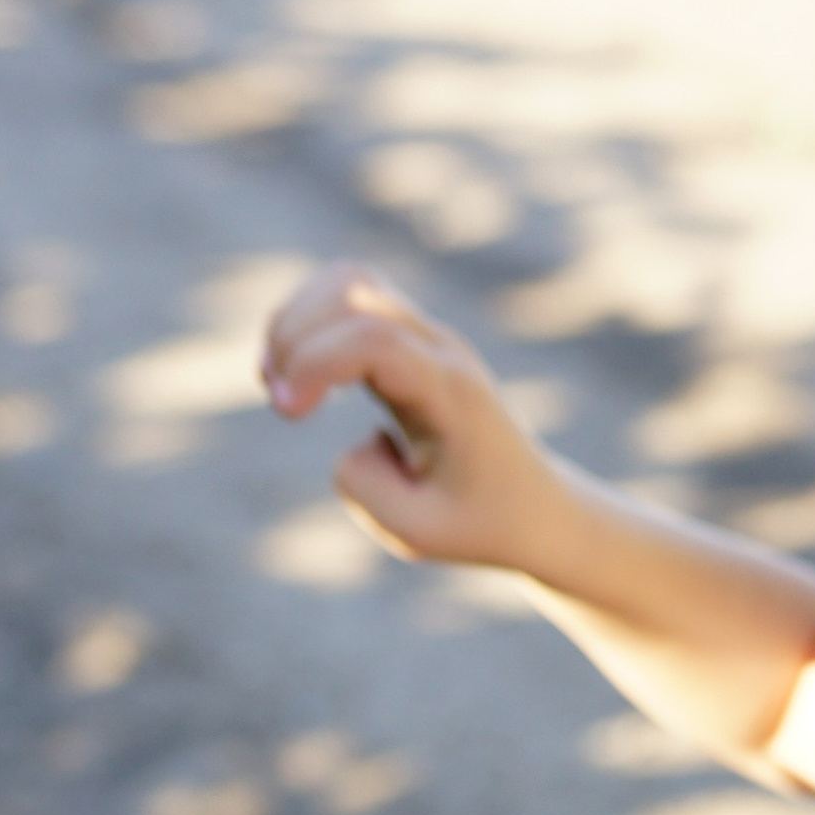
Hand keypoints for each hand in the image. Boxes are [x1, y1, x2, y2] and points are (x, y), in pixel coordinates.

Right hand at [259, 262, 566, 572]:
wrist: (536, 509)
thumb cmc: (483, 525)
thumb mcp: (419, 533)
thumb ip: (363, 487)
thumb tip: (347, 442)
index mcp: (452, 392)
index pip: (373, 339)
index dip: (314, 361)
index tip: (286, 412)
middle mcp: (440, 350)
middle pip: (353, 290)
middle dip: (294, 334)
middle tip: (280, 402)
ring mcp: (426, 338)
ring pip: (347, 282)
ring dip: (295, 321)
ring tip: (278, 384)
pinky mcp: (408, 343)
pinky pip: (349, 300)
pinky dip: (309, 325)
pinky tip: (296, 378)